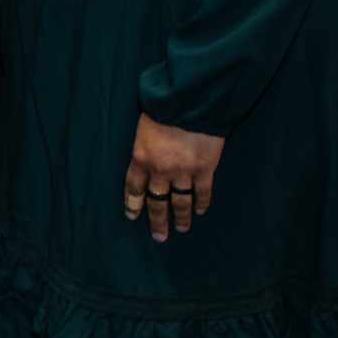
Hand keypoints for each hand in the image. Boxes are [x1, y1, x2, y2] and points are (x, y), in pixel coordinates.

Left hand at [123, 113, 225, 241]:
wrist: (191, 101)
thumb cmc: (163, 107)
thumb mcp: (144, 127)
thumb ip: (144, 147)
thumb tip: (146, 159)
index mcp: (141, 158)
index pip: (133, 188)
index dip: (133, 203)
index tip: (132, 215)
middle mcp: (160, 170)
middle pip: (156, 202)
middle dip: (157, 221)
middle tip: (159, 236)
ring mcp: (183, 171)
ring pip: (180, 201)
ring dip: (181, 217)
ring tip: (182, 228)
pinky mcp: (205, 168)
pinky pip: (202, 191)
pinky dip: (202, 202)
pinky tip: (201, 210)